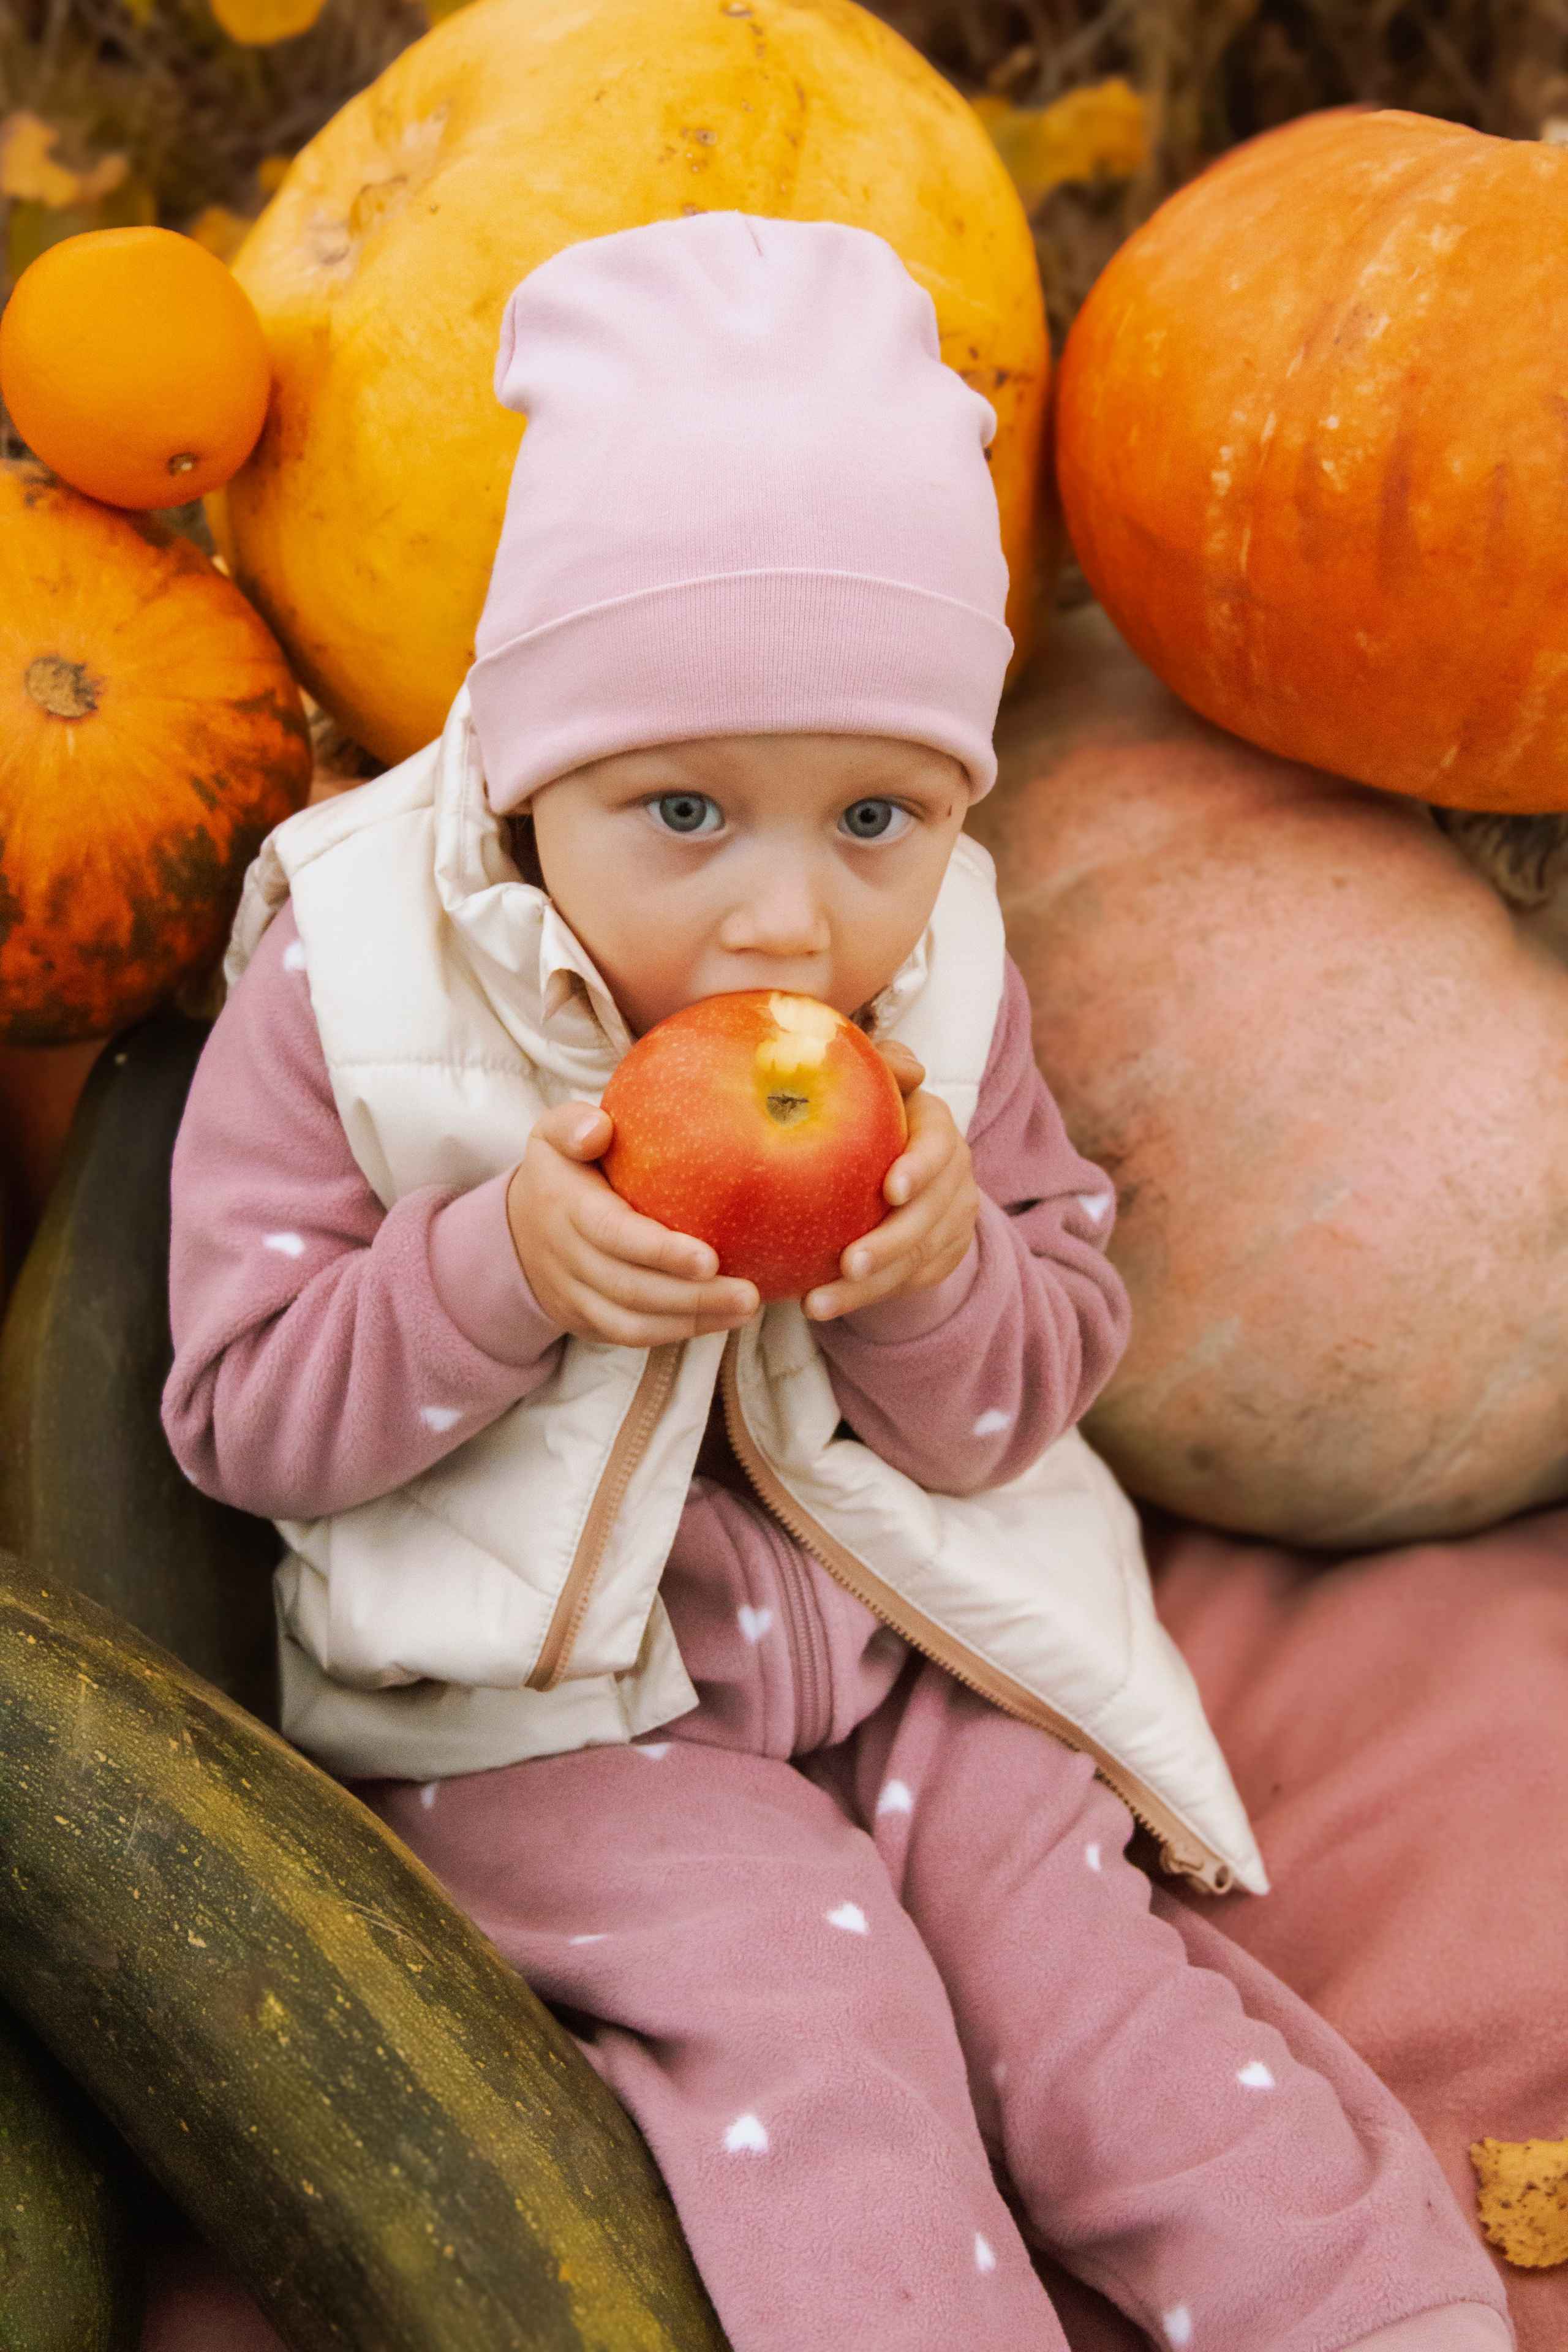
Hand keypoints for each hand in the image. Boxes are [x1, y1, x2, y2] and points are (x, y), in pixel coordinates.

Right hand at [507, 1103, 758, 1346]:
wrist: (520, 1230)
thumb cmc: (562, 1172)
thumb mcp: (556, 1135)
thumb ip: (574, 1123)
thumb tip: (599, 1128)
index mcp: (565, 1207)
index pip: (612, 1234)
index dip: (658, 1252)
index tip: (709, 1258)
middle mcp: (567, 1259)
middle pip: (630, 1288)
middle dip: (691, 1297)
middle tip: (748, 1293)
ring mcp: (576, 1297)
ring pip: (632, 1323)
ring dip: (692, 1321)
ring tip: (746, 1307)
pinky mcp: (588, 1322)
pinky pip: (633, 1336)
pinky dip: (679, 1332)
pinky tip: (724, 1318)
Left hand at [803, 1042, 979, 1321]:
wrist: (890, 1170)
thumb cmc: (864, 1118)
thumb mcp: (872, 1087)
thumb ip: (884, 1067)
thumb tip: (907, 1067)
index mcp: (936, 1129)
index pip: (939, 1146)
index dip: (921, 1168)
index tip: (891, 1190)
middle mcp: (954, 1176)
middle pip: (932, 1215)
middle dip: (892, 1243)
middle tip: (849, 1264)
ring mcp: (951, 1220)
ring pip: (917, 1259)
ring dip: (868, 1286)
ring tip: (819, 1302)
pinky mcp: (940, 1257)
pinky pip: (905, 1284)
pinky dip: (865, 1298)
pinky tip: (822, 1306)